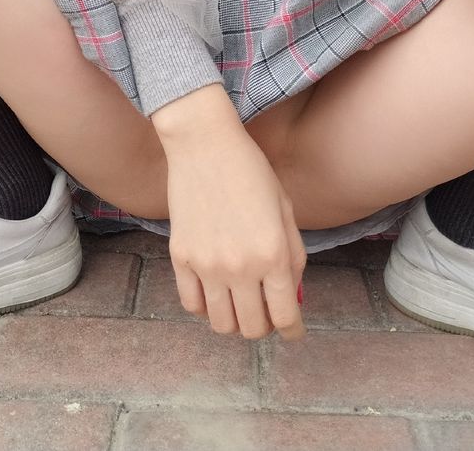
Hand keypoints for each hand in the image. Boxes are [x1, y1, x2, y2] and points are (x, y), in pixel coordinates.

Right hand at [154, 86, 306, 340]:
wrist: (205, 144)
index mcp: (273, 253)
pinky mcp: (181, 258)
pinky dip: (206, 307)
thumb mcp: (285, 209)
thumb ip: (293, 255)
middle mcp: (240, 266)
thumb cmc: (251, 171)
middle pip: (253, 328)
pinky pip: (192, 305)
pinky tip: (215, 291)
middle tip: (267, 312)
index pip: (286, 315)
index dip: (293, 330)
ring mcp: (207, 265)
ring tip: (240, 302)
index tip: (293, 330)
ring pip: (221, 324)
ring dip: (235, 320)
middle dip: (265, 326)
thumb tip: (292, 295)